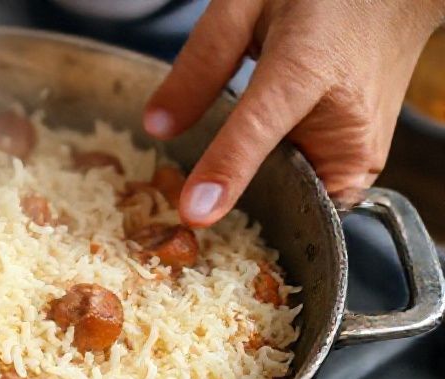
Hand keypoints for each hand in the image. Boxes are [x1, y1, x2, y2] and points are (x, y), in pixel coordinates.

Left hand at [144, 0, 444, 226]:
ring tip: (232, 175)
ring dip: (264, 197)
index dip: (225, 171)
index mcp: (307, 69)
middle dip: (241, 199)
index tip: (194, 212)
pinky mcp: (368, 161)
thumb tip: (157, 127)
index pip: (259, 132)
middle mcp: (347, 121)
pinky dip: (288, 190)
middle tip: (196, 197)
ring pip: (300, 201)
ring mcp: (364, 147)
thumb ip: (200, 67)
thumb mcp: (245, 10)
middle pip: (283, 189)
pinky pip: (317, 194)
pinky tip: (265, 166)